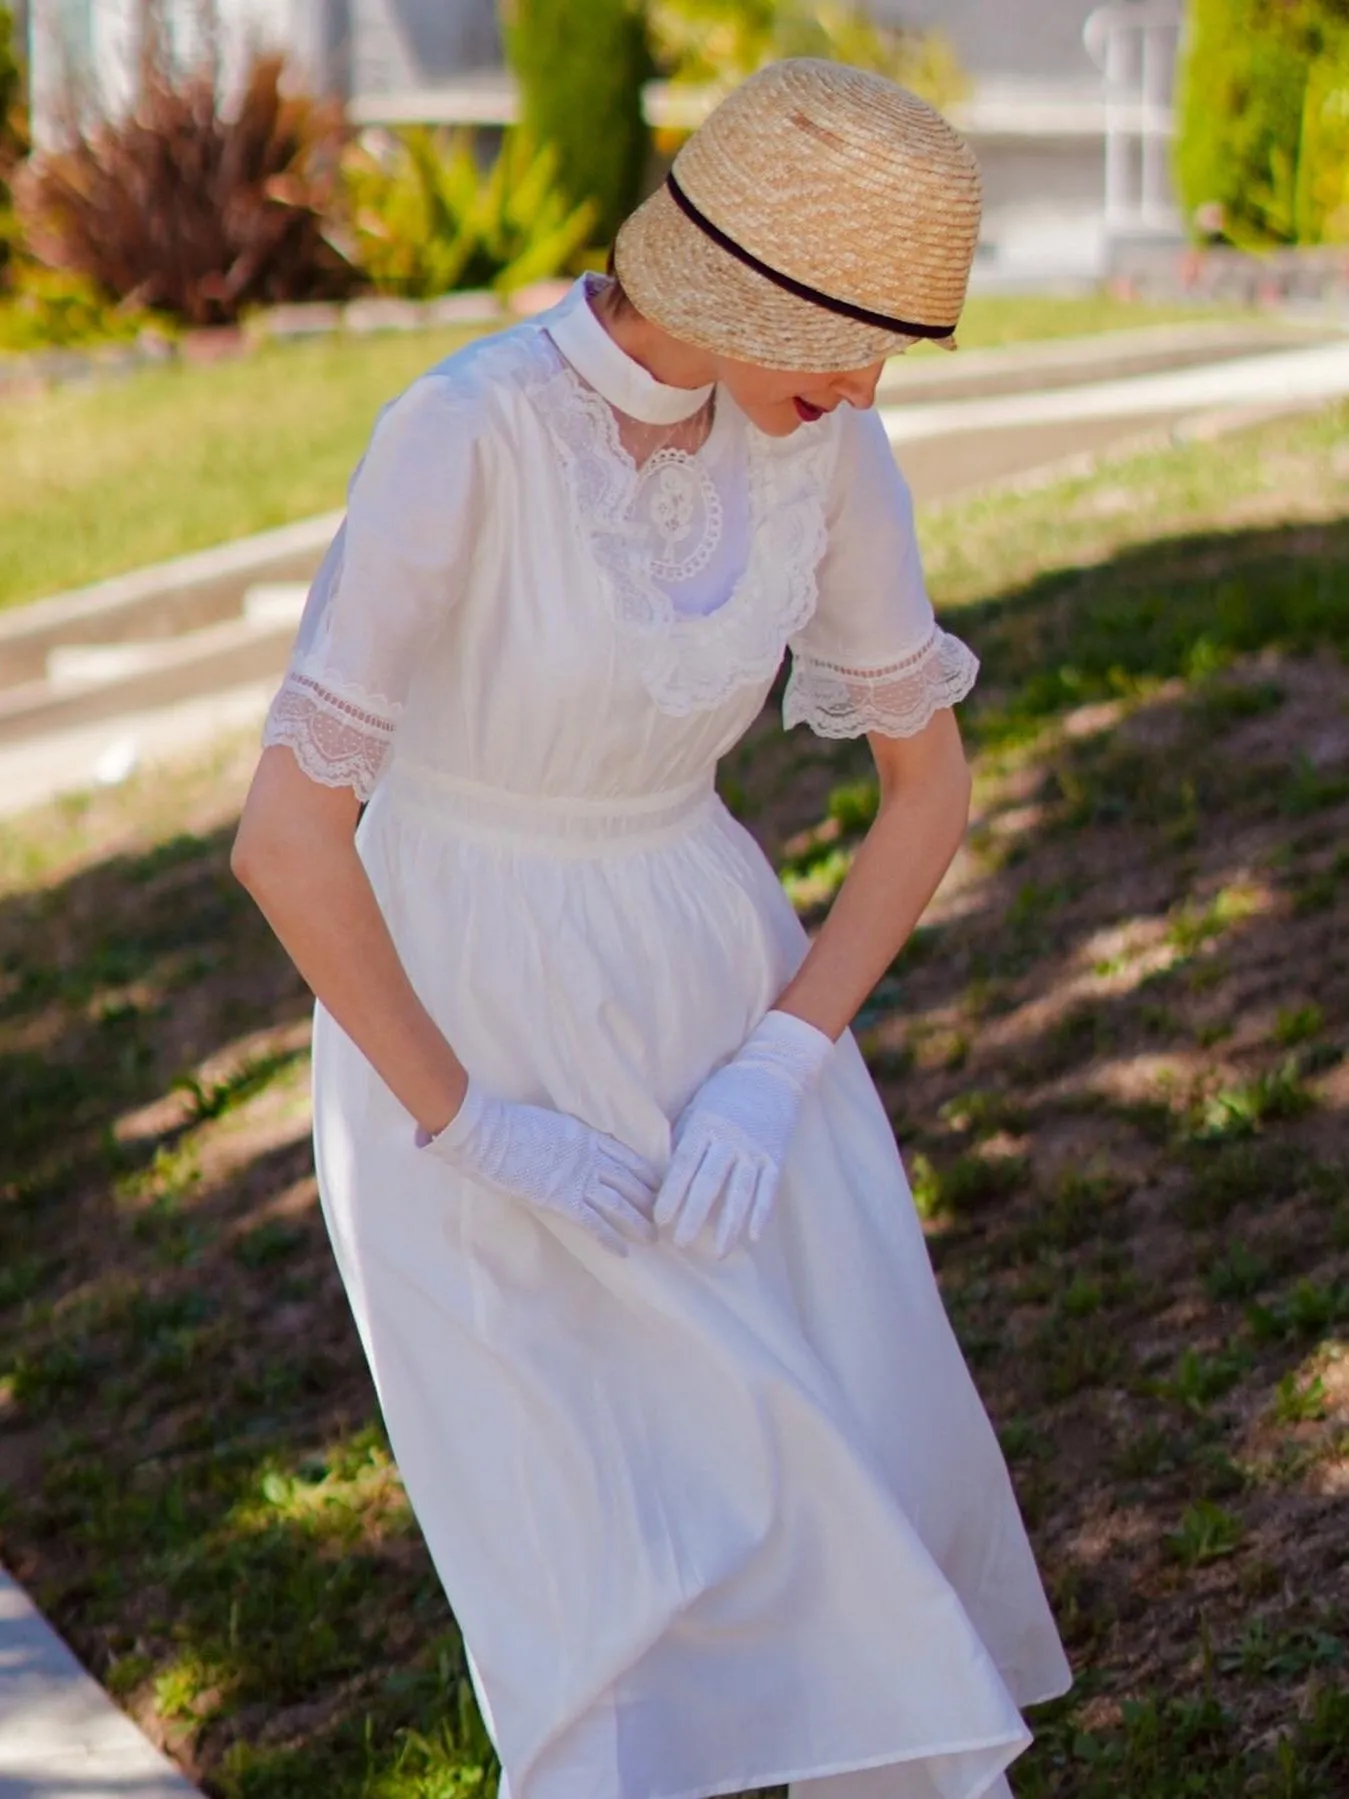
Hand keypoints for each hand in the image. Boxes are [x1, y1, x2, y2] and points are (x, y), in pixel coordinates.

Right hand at [420, 1081, 659, 1256]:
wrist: (488, 1132)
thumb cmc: (508, 1125)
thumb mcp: (548, 1124)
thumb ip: (565, 1139)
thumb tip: (568, 1149)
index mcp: (587, 1135)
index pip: (627, 1157)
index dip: (646, 1174)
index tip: (660, 1186)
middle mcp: (590, 1156)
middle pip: (631, 1181)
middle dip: (649, 1200)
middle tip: (664, 1216)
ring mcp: (578, 1178)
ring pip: (621, 1203)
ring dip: (638, 1222)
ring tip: (652, 1238)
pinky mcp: (562, 1198)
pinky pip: (594, 1222)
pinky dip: (610, 1238)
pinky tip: (622, 1251)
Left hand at [654, 1010, 833, 1258]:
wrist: (773, 1073)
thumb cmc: (725, 1093)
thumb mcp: (696, 1108)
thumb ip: (682, 1140)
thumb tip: (657, 1174)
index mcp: (704, 1126)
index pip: (684, 1165)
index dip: (671, 1193)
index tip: (658, 1219)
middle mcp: (729, 1140)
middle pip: (709, 1183)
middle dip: (693, 1215)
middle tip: (679, 1243)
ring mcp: (754, 1149)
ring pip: (740, 1192)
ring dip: (728, 1225)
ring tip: (717, 1253)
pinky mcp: (775, 1156)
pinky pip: (768, 1190)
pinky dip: (760, 1214)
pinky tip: (752, 1237)